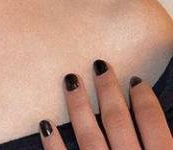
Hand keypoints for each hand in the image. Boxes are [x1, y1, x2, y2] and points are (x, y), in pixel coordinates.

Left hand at [38, 58, 171, 148]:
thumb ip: (163, 140)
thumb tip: (157, 117)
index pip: (153, 123)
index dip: (145, 99)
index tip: (136, 79)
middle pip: (118, 121)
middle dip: (108, 90)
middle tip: (99, 65)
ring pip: (88, 135)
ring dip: (78, 105)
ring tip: (70, 80)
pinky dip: (53, 142)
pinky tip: (46, 123)